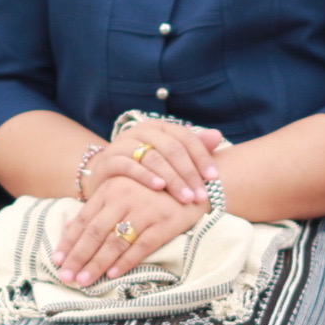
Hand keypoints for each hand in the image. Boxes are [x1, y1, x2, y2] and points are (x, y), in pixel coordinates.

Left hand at [53, 176, 203, 287]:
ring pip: (115, 242)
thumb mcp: (122, 192)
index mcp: (111, 189)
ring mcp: (145, 210)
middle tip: (66, 277)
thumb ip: (97, 208)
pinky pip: (141, 246)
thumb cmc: (152, 191)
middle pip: (95, 233)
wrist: (194, 183)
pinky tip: (113, 275)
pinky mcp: (165, 223)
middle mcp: (125, 197)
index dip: (69, 241)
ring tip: (84, 281)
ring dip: (97, 264)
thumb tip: (68, 227)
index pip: (84, 219)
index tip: (57, 260)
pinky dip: (126, 262)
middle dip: (78, 257)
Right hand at [87, 119, 225, 207]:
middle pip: (171, 148)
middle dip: (189, 173)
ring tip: (185, 197)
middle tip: (200, 195)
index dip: (201, 156)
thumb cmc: (145, 169)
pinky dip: (146, 176)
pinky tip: (160, 188)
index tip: (214, 178)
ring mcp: (123, 144)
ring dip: (172, 178)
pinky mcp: (109, 160)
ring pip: (153, 157)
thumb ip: (193, 147)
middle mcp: (141, 131)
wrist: (106, 177)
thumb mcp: (169, 158)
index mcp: (159, 127)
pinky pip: (129, 166)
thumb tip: (218, 136)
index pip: (185, 137)